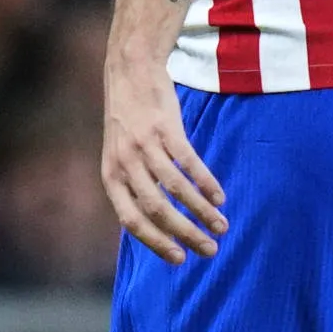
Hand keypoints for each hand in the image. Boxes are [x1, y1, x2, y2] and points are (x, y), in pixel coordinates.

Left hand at [101, 60, 227, 263]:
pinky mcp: (166, 129)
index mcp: (111, 177)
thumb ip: (133, 186)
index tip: (180, 260)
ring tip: (221, 225)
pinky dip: (206, 183)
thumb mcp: (119, 156)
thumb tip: (157, 224)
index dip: (156, 243)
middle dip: (186, 235)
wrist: (130, 71)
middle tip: (210, 250)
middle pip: (157, 211)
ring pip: (176, 190)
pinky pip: (189, 163)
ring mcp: (144, 146)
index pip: (131, 221)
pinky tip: (220, 197)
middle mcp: (124, 164)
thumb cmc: (129, 121)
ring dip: (202, 212)